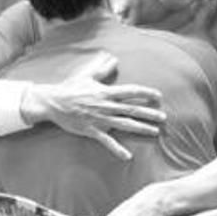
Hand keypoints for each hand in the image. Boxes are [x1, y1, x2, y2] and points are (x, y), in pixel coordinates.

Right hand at [22, 52, 165, 160]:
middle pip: (132, 109)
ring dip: (141, 128)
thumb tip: (113, 58)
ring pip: (124, 124)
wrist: (53, 102)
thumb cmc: (70, 88)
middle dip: (149, 113)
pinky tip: (128, 157)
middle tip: (163, 117)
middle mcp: (105, 105)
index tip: (158, 96)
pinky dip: (117, 149)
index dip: (146, 93)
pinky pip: (107, 142)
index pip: (131, 91)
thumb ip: (102, 68)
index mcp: (105, 92)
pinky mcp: (92, 130)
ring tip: (154, 132)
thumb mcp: (87, 75)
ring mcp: (99, 119)